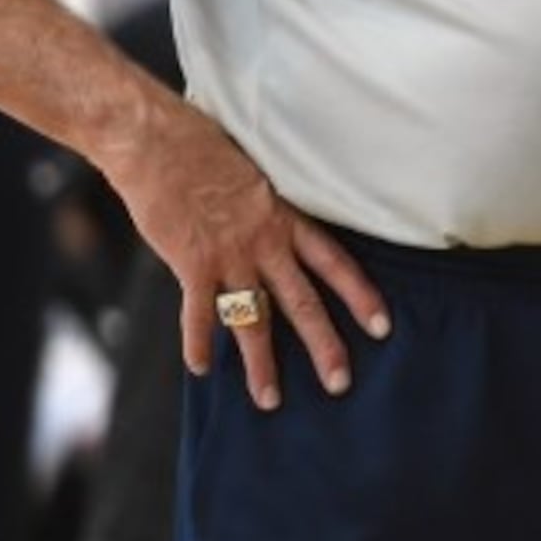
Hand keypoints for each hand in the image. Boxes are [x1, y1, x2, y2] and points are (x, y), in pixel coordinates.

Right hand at [110, 111, 389, 411]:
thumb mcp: (255, 174)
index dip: (360, 295)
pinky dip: (198, 343)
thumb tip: (274, 231)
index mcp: (285, 218)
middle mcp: (264, 242)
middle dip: (324, 346)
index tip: (382, 326)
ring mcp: (228, 256)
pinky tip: (201, 368)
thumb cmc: (204, 147)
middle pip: (303, 303)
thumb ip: (267, 209)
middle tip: (341, 384)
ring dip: (261, 364)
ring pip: (254, 321)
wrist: (158, 139)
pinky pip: (198, 315)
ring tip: (270, 401)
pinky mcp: (191, 264)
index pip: (334, 263)